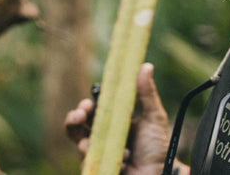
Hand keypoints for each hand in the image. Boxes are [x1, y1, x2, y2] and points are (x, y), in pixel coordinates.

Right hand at [65, 62, 187, 173]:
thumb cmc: (157, 146)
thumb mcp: (154, 116)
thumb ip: (147, 93)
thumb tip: (145, 65)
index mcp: (112, 122)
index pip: (93, 110)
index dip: (85, 106)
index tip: (87, 103)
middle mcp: (102, 137)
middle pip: (76, 126)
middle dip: (73, 119)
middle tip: (79, 115)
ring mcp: (99, 154)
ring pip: (79, 144)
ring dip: (86, 141)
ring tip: (101, 143)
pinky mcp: (98, 169)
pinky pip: (91, 163)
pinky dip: (107, 159)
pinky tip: (123, 160)